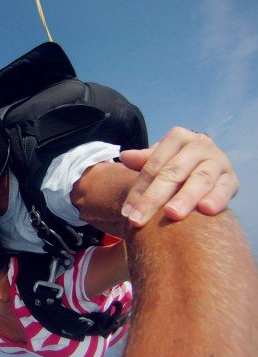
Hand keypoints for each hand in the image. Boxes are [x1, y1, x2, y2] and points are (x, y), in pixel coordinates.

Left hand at [120, 127, 238, 226]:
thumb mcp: (159, 162)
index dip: (138, 189)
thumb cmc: (176, 167)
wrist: (207, 171)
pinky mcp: (232, 179)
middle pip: (172, 172)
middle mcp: (199, 145)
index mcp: (178, 138)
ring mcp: (218, 161)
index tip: (127, 212)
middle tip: (139, 219)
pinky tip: (206, 210)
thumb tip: (125, 156)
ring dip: (185, 197)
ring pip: (199, 179)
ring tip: (172, 214)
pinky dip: (216, 198)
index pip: (153, 165)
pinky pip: (224, 189)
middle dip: (154, 198)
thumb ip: (143, 161)